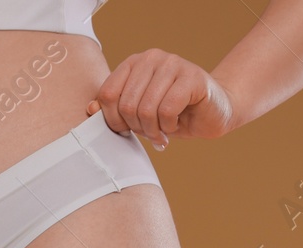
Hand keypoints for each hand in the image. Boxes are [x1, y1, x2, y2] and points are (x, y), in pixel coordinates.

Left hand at [87, 50, 237, 146]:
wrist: (212, 113)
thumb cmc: (173, 114)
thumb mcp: (138, 114)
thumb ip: (114, 109)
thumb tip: (90, 108)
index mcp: (133, 63)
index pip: (107, 94)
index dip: (113, 120)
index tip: (128, 130)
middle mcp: (151, 58)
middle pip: (126, 105)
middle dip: (137, 128)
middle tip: (150, 133)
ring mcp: (172, 64)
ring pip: (146, 109)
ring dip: (153, 130)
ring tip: (163, 132)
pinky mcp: (192, 77)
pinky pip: (167, 110)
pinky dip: (169, 126)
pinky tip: (176, 124)